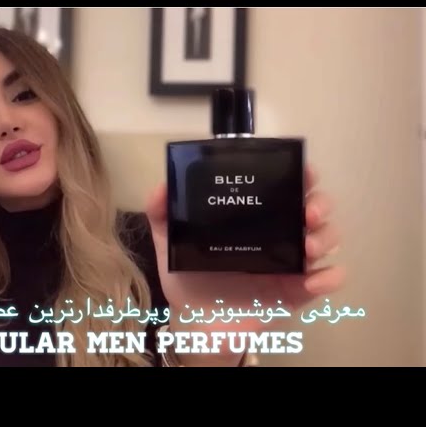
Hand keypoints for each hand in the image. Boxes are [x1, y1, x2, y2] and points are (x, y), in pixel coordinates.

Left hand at [145, 165, 344, 365]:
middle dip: (319, 205)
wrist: (193, 321)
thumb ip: (162, 214)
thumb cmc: (189, 276)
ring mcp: (290, 265)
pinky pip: (325, 283)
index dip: (301, 176)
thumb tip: (162, 187)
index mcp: (253, 219)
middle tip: (307, 212)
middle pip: (315, 210)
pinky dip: (330, 278)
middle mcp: (277, 236)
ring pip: (326, 241)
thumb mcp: (170, 241)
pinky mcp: (294, 293)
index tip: (304, 172)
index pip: (285, 189)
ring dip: (324, 238)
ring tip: (307, 248)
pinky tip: (317, 278)